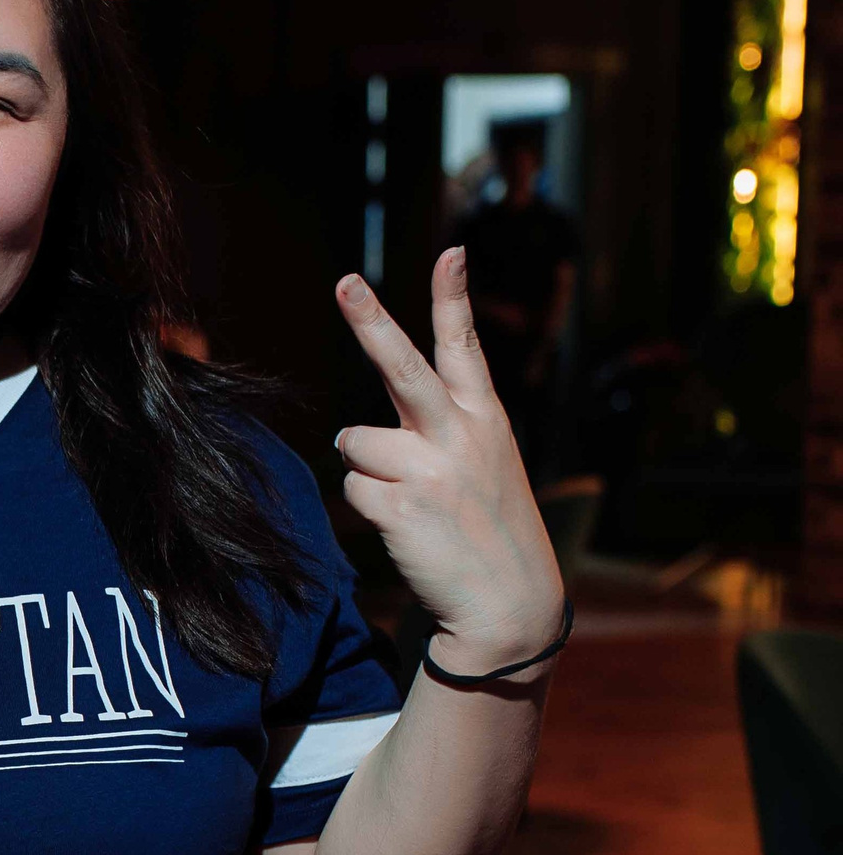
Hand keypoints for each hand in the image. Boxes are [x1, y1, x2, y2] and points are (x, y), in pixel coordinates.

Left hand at [334, 250, 562, 669]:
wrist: (509, 603)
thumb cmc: (490, 532)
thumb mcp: (486, 466)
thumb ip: (438, 434)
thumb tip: (355, 432)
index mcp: (486, 418)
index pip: (465, 347)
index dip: (453, 298)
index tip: (451, 250)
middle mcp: (460, 434)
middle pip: (402, 367)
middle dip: (370, 321)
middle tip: (345, 282)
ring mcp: (430, 468)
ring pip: (358, 441)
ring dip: (368, 469)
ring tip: (409, 501)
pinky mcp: (400, 506)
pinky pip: (352, 488)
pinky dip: (367, 507)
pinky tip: (404, 527)